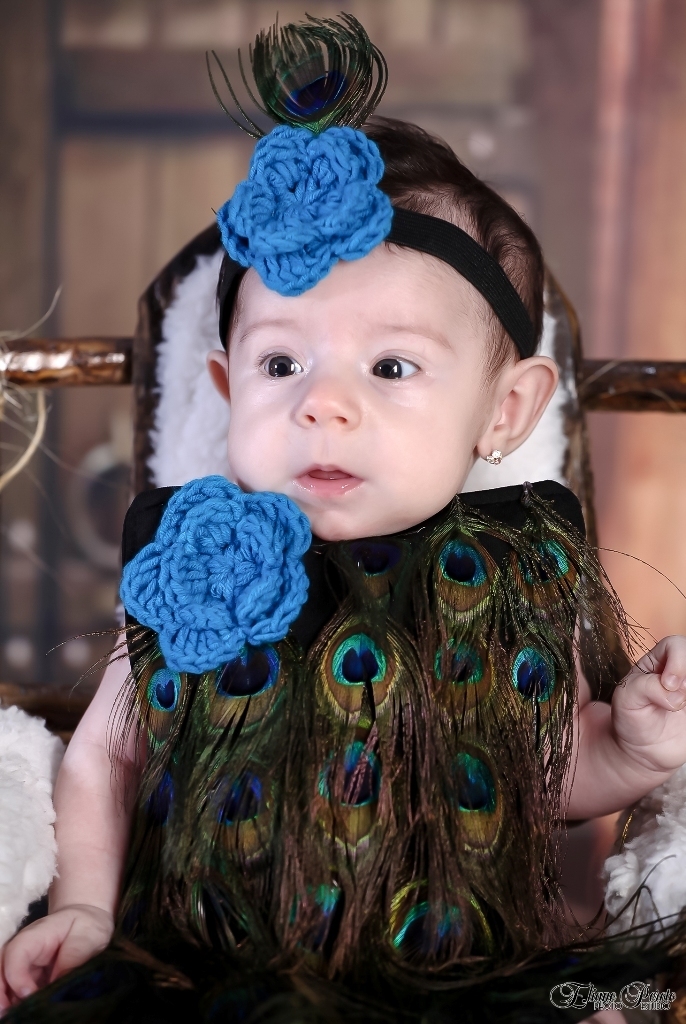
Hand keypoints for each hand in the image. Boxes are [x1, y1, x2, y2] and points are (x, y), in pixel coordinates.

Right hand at [0, 904, 112, 1011]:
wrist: (88, 923)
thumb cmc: (87, 926)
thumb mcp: (88, 935)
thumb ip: (74, 956)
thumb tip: (59, 981)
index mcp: (36, 935)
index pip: (16, 952)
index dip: (16, 975)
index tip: (27, 993)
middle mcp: (23, 951)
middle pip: (2, 970)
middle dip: (2, 993)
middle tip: (9, 1014)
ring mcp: (24, 966)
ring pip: (6, 984)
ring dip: (9, 1001)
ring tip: (17, 1017)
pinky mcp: (28, 979)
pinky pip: (17, 993)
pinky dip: (19, 1004)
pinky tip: (27, 1014)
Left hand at [612, 635, 685, 775]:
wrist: (642, 751)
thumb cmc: (632, 718)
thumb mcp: (626, 699)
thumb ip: (646, 687)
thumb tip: (674, 694)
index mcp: (659, 661)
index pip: (675, 645)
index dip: (678, 660)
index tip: (668, 683)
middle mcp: (680, 671)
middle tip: (679, 696)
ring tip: (679, 708)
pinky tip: (683, 718)